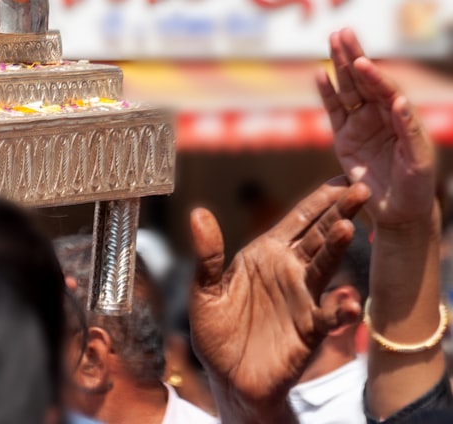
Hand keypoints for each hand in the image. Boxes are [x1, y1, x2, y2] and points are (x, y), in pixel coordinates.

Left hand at [189, 178, 368, 413]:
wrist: (228, 379)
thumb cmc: (216, 331)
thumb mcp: (204, 291)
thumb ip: (207, 255)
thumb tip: (197, 213)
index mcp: (266, 255)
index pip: (298, 220)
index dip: (319, 200)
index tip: (342, 178)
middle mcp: (290, 272)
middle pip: (319, 236)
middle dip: (339, 212)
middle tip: (361, 189)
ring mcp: (303, 299)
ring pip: (326, 267)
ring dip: (337, 248)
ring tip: (347, 227)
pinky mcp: (309, 330)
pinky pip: (329, 316)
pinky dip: (341, 308)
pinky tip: (348, 300)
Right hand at [316, 28, 435, 227]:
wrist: (399, 210)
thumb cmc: (416, 186)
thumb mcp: (419, 161)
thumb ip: (410, 130)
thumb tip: (398, 102)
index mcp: (400, 117)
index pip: (385, 90)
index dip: (373, 76)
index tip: (362, 62)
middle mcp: (380, 115)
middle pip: (364, 80)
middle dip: (353, 55)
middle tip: (343, 32)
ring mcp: (361, 125)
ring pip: (347, 89)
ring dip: (339, 65)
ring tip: (332, 41)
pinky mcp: (344, 138)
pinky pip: (333, 110)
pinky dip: (326, 92)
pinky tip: (319, 73)